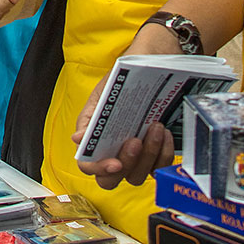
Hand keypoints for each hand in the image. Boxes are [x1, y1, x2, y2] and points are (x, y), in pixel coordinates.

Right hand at [74, 22, 182, 186]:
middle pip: (112, 179)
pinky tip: (165, 133)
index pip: (88, 165)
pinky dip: (164, 153)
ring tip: (156, 127)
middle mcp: (112, 152)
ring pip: (138, 176)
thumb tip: (77, 139)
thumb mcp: (105, 92)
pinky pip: (159, 167)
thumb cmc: (124, 78)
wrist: (153, 63)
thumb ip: (91, 116)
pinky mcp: (156, 156)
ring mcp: (135, 158)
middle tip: (136, 141)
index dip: (99, 169)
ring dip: (149, 155)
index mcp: (94, 138)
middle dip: (127, 164)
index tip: (115, 163)